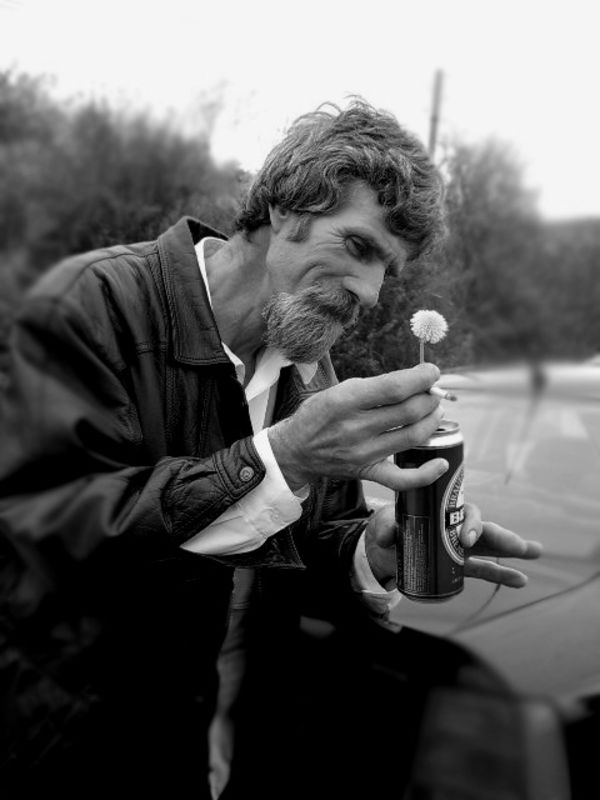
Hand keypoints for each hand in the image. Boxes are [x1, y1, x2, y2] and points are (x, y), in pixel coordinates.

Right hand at [268, 363, 447, 491]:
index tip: (432, 372)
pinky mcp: (367, 472)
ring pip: (413, 436)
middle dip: (430, 397)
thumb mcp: (339, 389)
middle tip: (432, 393)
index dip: (422, 378)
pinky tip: (441, 461)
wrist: (294, 450)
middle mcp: (355, 428)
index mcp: (346, 400)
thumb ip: (375, 386)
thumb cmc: (319, 414)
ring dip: (432, 421)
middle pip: (409, 411)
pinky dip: (427, 473)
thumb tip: (416, 380)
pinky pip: (403, 479)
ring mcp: (363, 453)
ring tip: (433, 412)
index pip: (395, 387)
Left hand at [364, 503, 542, 589]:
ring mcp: (460, 548)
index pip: (464, 513)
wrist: (383, 550)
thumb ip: (384, 529)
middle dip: (503, 537)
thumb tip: (389, 536)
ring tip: (536, 552)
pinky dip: (503, 574)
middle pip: (484, 530)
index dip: (471, 524)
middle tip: (521, 547)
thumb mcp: (382, 525)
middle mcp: (455, 528)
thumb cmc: (388, 529)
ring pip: (491, 549)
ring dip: (513, 552)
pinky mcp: (458, 567)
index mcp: (441, 513)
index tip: (467, 540)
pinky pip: (484, 570)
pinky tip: (521, 580)